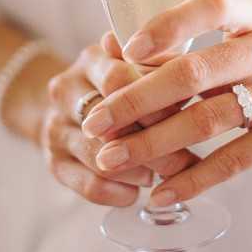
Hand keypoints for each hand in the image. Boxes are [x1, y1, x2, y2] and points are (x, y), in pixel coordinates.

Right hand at [43, 35, 200, 206]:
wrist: (71, 104)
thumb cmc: (122, 84)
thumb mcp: (140, 63)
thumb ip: (162, 65)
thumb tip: (196, 76)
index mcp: (92, 60)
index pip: (119, 80)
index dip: (154, 100)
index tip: (186, 115)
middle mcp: (66, 90)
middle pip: (107, 120)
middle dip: (151, 142)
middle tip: (186, 157)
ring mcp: (56, 127)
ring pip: (99, 156)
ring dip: (138, 170)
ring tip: (167, 174)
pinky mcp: (54, 162)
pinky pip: (89, 185)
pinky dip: (119, 192)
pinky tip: (138, 191)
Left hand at [82, 0, 251, 205]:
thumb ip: (202, 44)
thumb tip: (117, 55)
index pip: (212, 4)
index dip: (166, 23)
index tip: (123, 50)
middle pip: (196, 70)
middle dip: (137, 98)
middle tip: (96, 122)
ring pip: (207, 118)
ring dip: (152, 143)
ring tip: (113, 159)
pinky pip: (233, 159)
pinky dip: (192, 178)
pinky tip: (161, 193)